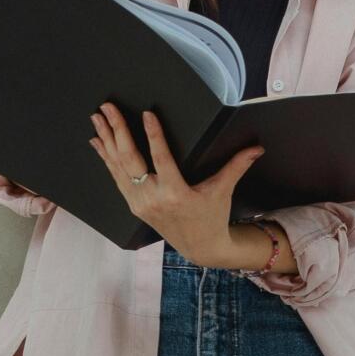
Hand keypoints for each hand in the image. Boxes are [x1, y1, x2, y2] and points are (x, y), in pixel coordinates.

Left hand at [88, 103, 261, 265]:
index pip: (161, 158)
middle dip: (117, 131)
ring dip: (106, 140)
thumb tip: (257, 147)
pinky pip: (116, 178)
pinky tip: (98, 142)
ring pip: (118, 167)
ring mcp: (140, 203)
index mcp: (175, 193)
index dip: (153, 135)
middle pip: (130, 159)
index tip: (146, 114)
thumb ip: (236, 166)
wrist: (199, 247)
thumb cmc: (212, 217)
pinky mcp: (134, 205)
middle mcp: (153, 198)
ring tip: (97, 118)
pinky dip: (106, 159)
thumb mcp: (223, 190)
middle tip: (107, 108)